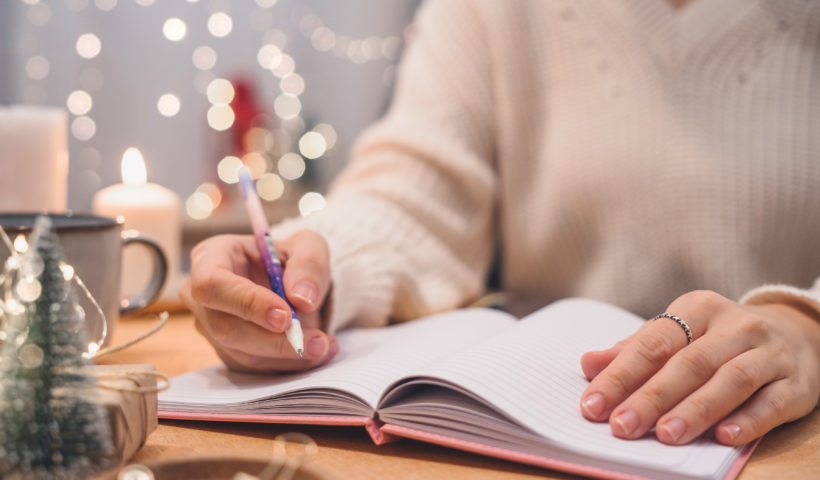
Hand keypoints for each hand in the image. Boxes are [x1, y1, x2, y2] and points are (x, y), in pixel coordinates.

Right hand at [179, 230, 338, 372]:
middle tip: (316, 341)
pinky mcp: (228, 353)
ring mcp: (211, 328)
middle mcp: (201, 297)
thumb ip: (309, 264)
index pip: (212, 284)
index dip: (246, 303)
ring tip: (325, 345)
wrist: (293, 283)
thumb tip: (302, 299)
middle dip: (273, 339)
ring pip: (241, 353)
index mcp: (210, 257)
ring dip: (287, 356)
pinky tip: (318, 351)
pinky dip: (290, 364)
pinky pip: (255, 368)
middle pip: (224, 326)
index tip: (285, 316)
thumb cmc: (291, 258)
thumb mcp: (308, 245)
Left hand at [579, 290, 819, 444]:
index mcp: (697, 308)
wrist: (797, 334)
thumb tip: (588, 364)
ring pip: (729, 380)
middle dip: (651, 397)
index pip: (652, 343)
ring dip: (696, 410)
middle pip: (688, 363)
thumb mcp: (679, 335)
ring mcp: (769, 353)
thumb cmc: (720, 340)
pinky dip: (749, 420)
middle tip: (621, 426)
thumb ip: (634, 351)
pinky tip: (724, 437)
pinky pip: (772, 402)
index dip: (620, 375)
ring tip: (666, 435)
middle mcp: (735, 326)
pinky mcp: (796, 384)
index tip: (593, 404)